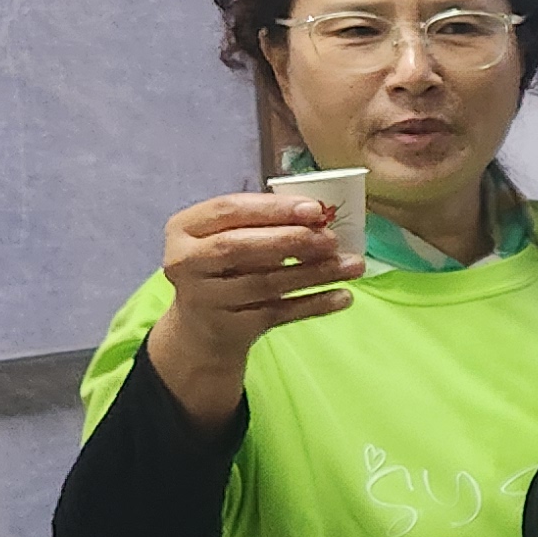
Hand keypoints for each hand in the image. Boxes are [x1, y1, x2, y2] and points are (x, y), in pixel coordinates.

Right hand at [146, 191, 359, 423]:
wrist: (202, 328)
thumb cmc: (226, 266)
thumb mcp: (232, 236)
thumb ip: (267, 222)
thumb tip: (320, 215)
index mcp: (184, 228)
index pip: (228, 209)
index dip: (273, 208)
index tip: (315, 208)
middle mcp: (185, 262)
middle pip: (238, 246)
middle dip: (291, 240)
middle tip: (332, 239)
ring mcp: (204, 298)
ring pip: (265, 283)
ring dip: (314, 273)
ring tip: (353, 266)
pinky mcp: (229, 328)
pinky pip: (278, 314)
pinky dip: (314, 304)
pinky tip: (343, 297)